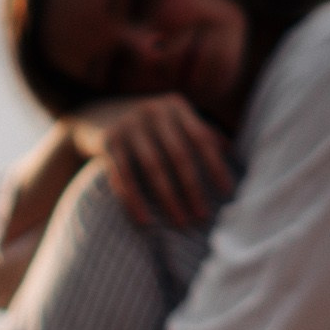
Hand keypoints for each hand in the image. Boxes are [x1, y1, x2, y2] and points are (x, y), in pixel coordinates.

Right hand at [68, 94, 232, 229]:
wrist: (97, 113)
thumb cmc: (149, 125)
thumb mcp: (174, 120)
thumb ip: (200, 131)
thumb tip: (232, 152)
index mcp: (175, 106)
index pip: (200, 138)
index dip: (214, 165)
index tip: (227, 192)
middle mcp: (152, 111)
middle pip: (177, 154)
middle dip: (192, 187)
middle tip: (202, 216)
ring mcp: (128, 125)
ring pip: (151, 167)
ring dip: (167, 197)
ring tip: (180, 222)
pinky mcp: (107, 142)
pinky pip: (122, 176)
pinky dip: (133, 200)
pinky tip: (145, 221)